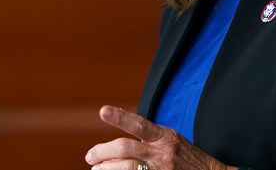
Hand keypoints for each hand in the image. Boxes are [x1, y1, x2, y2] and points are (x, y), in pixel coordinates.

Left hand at [85, 105, 233, 169]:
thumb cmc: (185, 157)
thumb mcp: (170, 139)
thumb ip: (148, 136)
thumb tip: (118, 131)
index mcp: (164, 136)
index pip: (139, 125)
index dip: (120, 117)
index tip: (103, 111)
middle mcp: (162, 153)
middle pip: (125, 149)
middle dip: (102, 152)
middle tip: (90, 156)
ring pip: (125, 168)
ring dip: (106, 169)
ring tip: (97, 169)